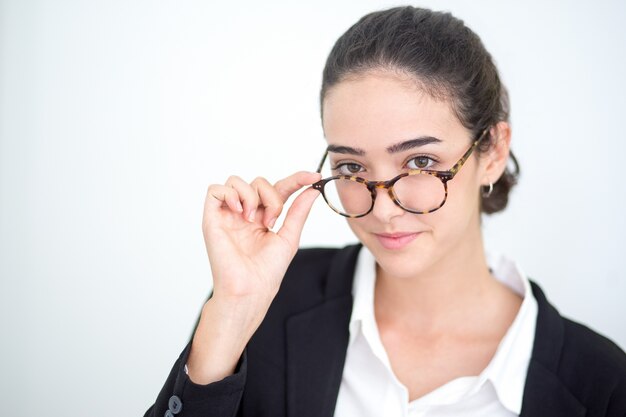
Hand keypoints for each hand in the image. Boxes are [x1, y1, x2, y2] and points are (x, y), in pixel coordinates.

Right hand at [202, 171, 320, 305]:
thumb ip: (298, 211)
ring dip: (250, 195)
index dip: (296, 180)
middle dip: (271, 196)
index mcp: (263, 218)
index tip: (314, 176)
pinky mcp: (212, 218)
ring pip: (236, 181)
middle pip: (258, 182)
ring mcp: (228, 215)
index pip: (278, 189)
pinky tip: (239, 212)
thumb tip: (312, 189)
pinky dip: (230, 194)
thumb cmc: (267, 271)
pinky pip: (215, 190)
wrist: (250, 288)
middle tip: (271, 221)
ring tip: (252, 220)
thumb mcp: (289, 236)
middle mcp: (245, 214)